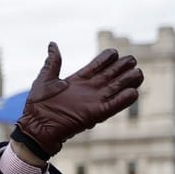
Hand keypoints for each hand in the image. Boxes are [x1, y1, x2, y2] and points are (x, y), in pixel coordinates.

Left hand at [12, 44, 142, 160]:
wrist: (35, 128)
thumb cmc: (37, 106)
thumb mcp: (44, 80)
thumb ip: (52, 62)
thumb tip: (53, 45)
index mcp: (78, 81)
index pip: (97, 66)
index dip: (106, 59)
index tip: (114, 52)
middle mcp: (88, 91)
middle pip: (110, 76)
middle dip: (122, 68)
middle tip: (132, 60)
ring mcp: (92, 102)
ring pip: (114, 89)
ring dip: (127, 82)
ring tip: (139, 73)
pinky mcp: (94, 115)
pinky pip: (112, 106)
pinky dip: (123, 101)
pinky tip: (134, 93)